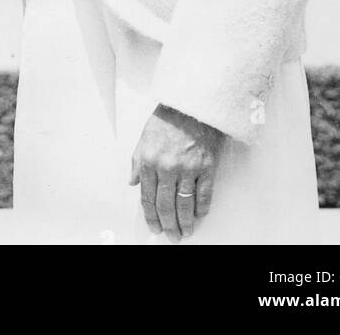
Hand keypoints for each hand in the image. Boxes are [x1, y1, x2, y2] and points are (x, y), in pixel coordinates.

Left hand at [130, 104, 224, 241]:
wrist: (194, 103)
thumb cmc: (169, 117)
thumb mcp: (145, 136)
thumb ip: (137, 161)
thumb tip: (132, 181)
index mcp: (149, 160)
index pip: (147, 197)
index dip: (150, 216)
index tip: (154, 227)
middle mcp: (167, 167)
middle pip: (166, 206)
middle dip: (168, 224)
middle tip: (171, 235)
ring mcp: (188, 168)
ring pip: (185, 205)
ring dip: (185, 222)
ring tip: (185, 232)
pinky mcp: (207, 167)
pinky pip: (204, 195)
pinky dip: (201, 208)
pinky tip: (199, 215)